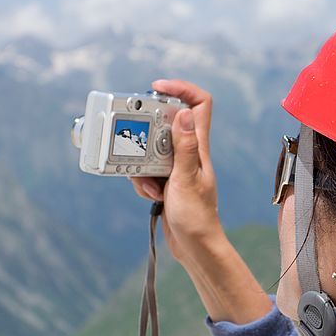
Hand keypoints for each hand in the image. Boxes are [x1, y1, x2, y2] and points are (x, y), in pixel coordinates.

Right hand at [129, 79, 223, 264]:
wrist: (195, 247)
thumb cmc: (197, 217)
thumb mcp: (186, 179)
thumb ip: (184, 147)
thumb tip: (184, 112)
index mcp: (199, 147)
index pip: (199, 104)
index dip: (181, 88)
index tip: (157, 87)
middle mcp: (188, 152)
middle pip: (164, 124)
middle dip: (146, 132)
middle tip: (135, 141)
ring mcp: (176, 167)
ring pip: (150, 149)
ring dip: (142, 164)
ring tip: (151, 185)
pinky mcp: (165, 181)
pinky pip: (146, 170)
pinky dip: (143, 182)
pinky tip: (152, 196)